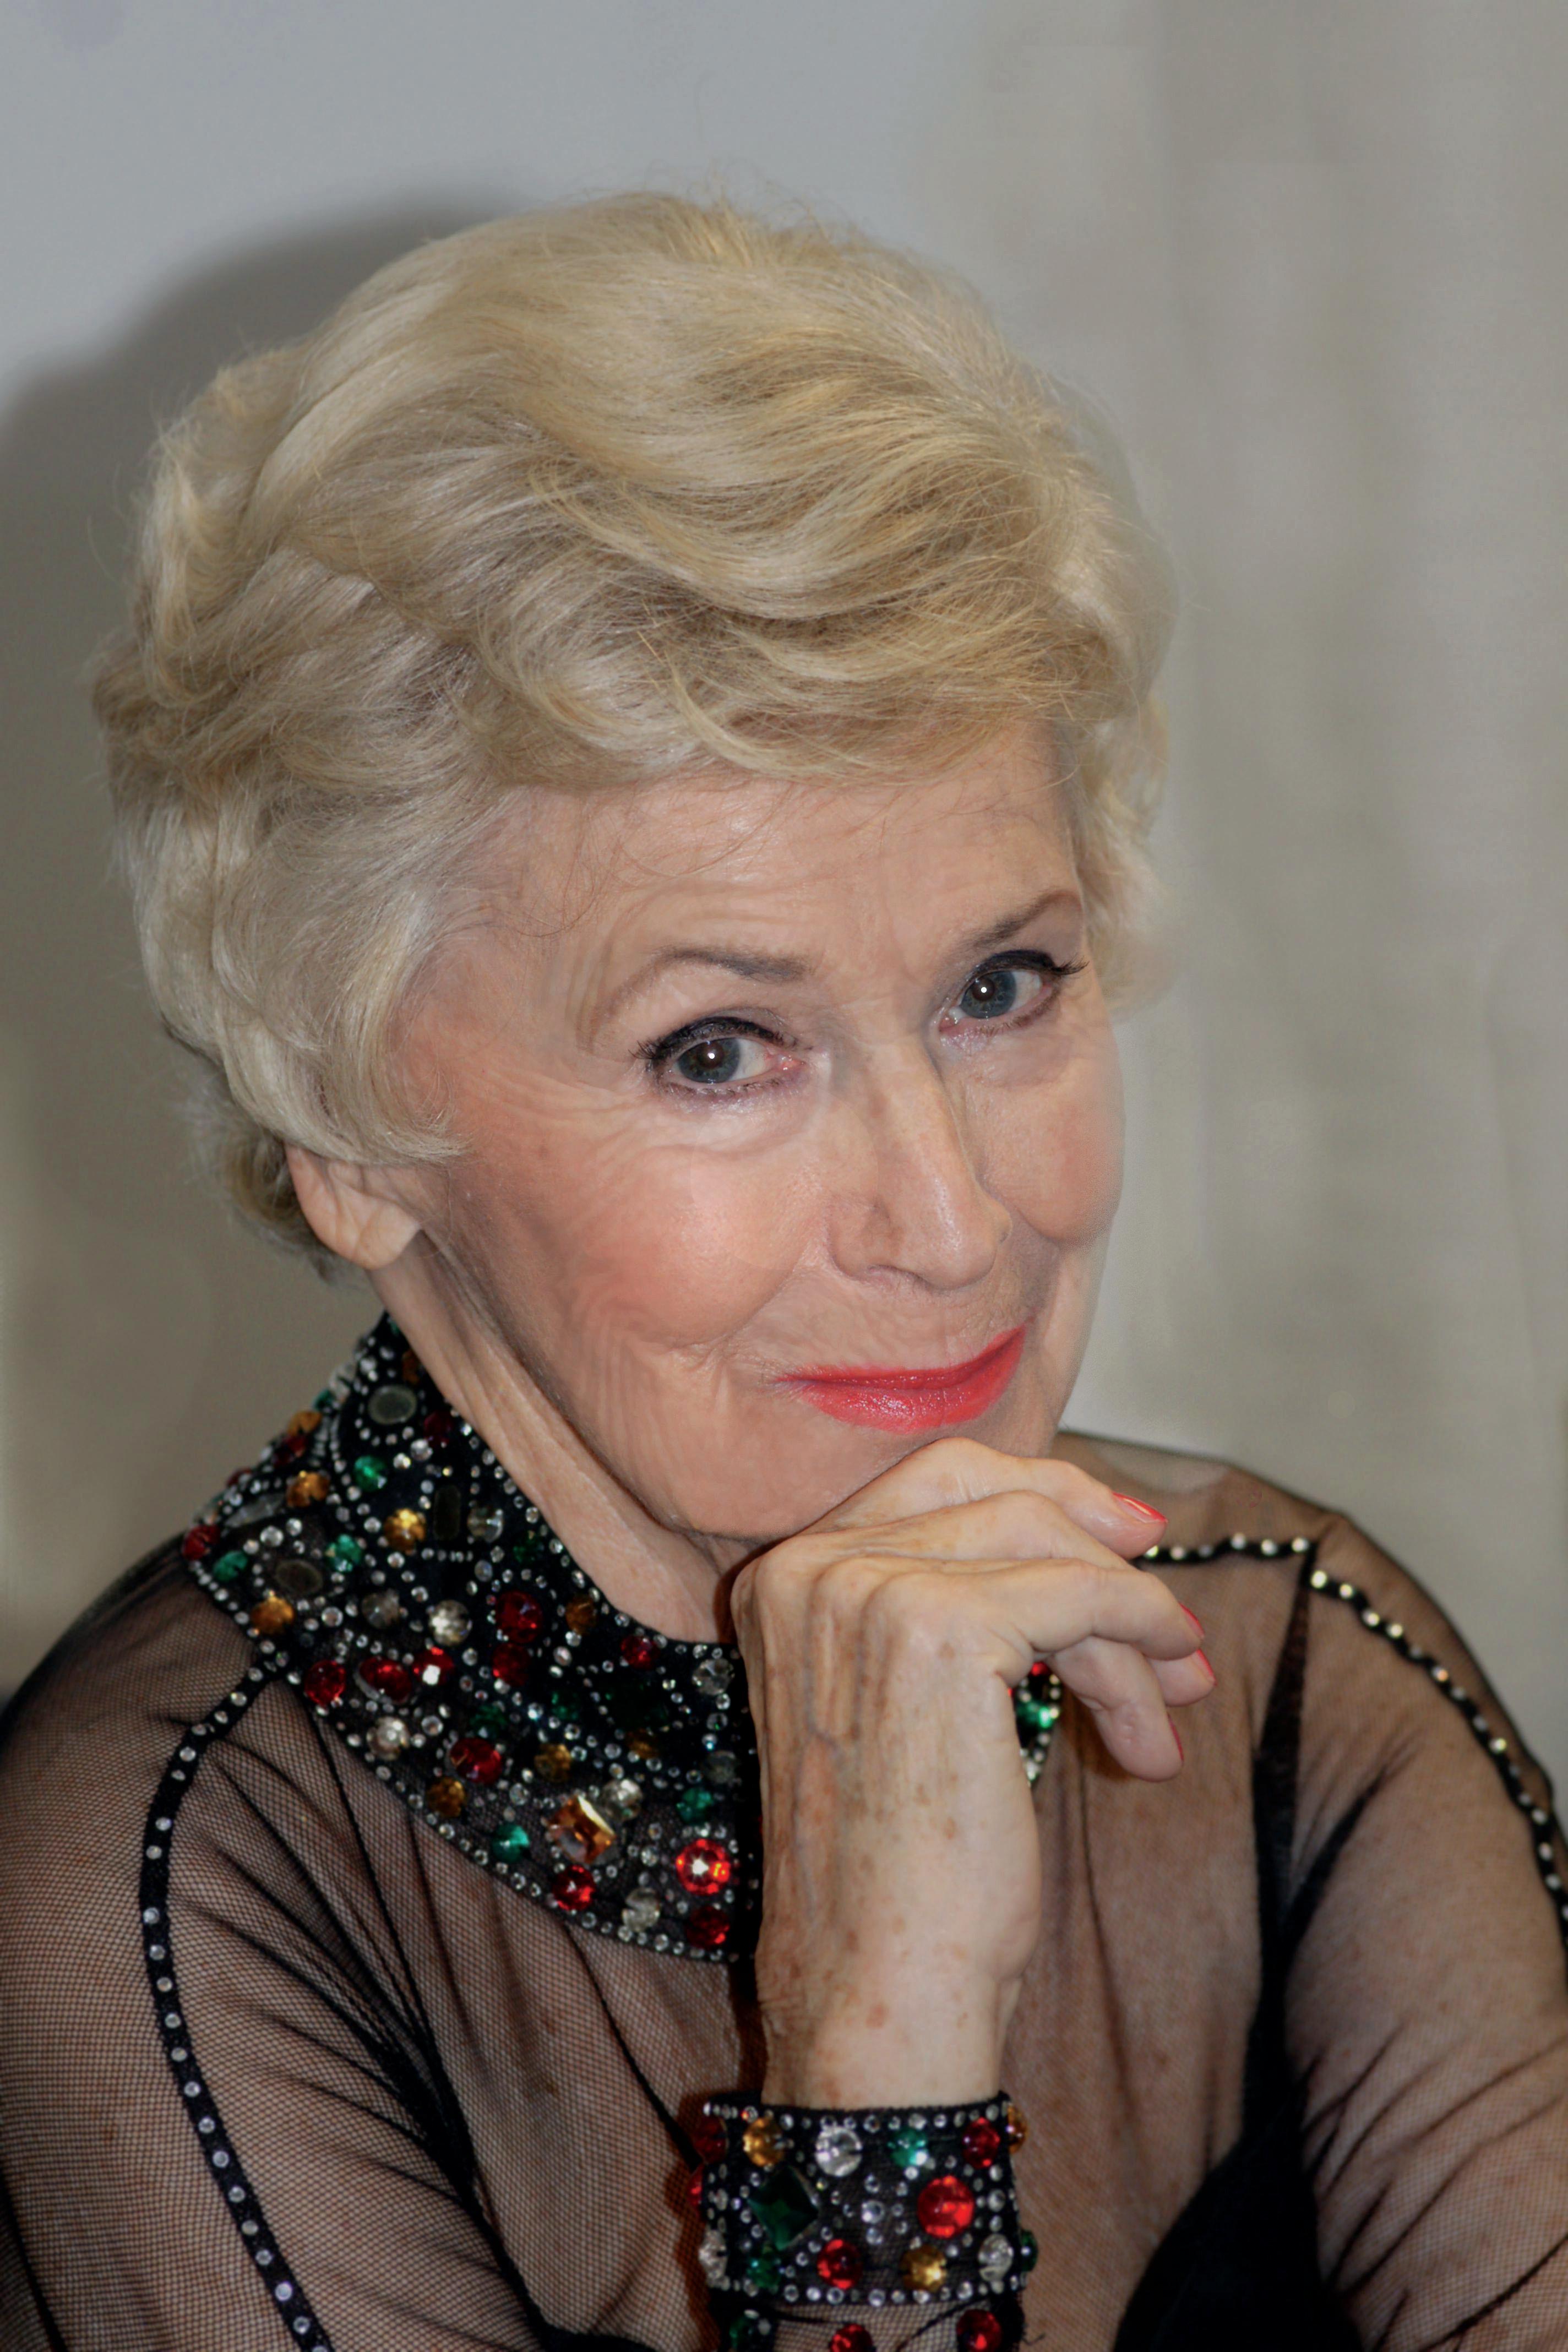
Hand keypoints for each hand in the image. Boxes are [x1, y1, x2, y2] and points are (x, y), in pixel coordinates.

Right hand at [730, 1437, 1212, 2107]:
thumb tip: (1089, 1550)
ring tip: (1170, 1712)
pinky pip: (1079, 1593)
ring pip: (1043, 1545)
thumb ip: (952, 1615)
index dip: (1040, 1496)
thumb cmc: (900, 1880)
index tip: (1122, 1541)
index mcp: (782, 1581)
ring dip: (1128, 1623)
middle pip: (989, 1491)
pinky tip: (1158, 1722)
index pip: (931, 1481)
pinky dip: (1139, 1637)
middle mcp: (809, 1570)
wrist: (878, 1991)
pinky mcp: (941, 1629)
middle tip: (1170, 1618)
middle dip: (1094, 1540)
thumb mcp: (908, 1713)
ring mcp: (866, 1591)